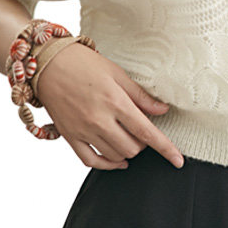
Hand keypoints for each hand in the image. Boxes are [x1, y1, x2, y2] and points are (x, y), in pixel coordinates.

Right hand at [35, 42, 183, 169]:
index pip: (146, 132)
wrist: (48, 64)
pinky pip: (91, 161)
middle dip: (143, 142)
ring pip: (115, 156)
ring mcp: (83, 131)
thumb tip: (162, 110)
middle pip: (133, 147)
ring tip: (128, 136)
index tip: (178, 161)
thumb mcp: (117, 73)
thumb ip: (140, 95)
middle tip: (141, 128)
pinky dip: (107, 164)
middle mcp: (100, 120)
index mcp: (115, 102)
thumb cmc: (84, 63)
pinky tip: (116, 160)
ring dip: (128, 151)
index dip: (166, 148)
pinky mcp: (69, 137)